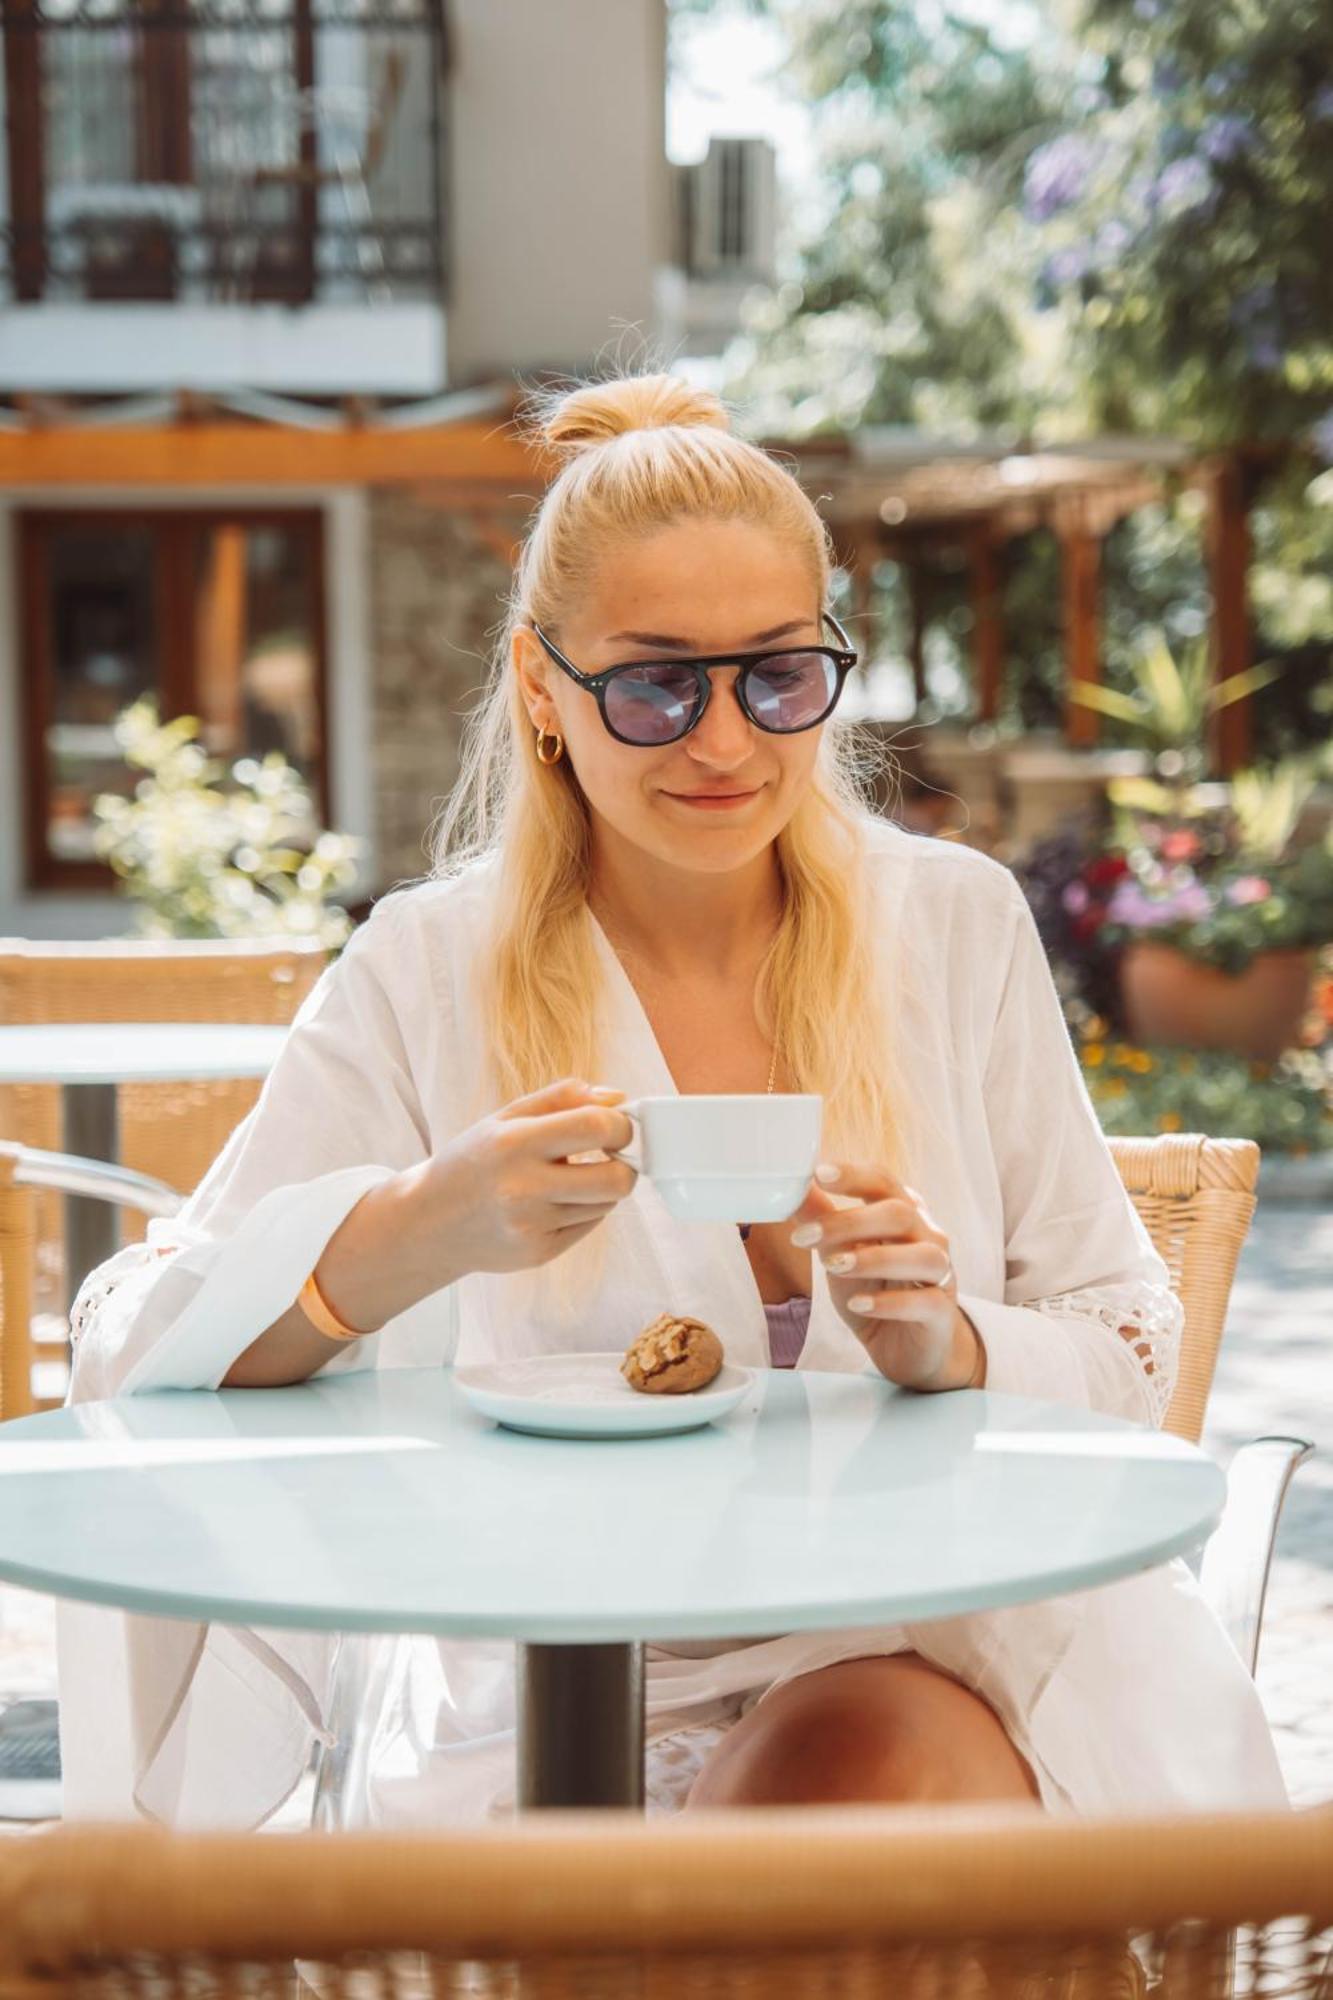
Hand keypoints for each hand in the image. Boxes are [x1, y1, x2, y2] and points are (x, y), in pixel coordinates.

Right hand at [409, 1076, 638, 1282]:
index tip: (617, 1125)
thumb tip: (618, 1098)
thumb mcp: (506, 1117)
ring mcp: (532, 1227)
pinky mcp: (538, 1254)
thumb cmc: (472, 1161)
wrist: (429, 1222)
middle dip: (626, 1163)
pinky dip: (583, 1210)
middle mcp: (523, 1189)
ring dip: (601, 1187)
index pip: (595, 1127)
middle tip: (612, 1154)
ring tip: (569, 1177)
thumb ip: (562, 1098)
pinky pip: (588, 1226)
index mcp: (514, 1143)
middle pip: (616, 1180)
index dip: (621, 1125)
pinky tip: (554, 1201)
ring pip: (606, 1204)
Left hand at [787, 1163, 984, 1392]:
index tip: (819, 1173)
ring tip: (833, 1267)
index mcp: (903, 1212)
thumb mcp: (839, 1252)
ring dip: (873, 1258)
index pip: (883, 1181)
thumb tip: (790, 1189)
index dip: (853, 1175)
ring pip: (920, 1255)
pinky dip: (890, 1303)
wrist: (906, 1345)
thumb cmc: (874, 1289)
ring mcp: (940, 1273)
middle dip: (849, 1223)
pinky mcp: (942, 1311)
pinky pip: (924, 1301)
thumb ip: (821, 1220)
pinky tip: (859, 1304)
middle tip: (804, 1237)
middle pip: (898, 1214)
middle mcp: (928, 1235)